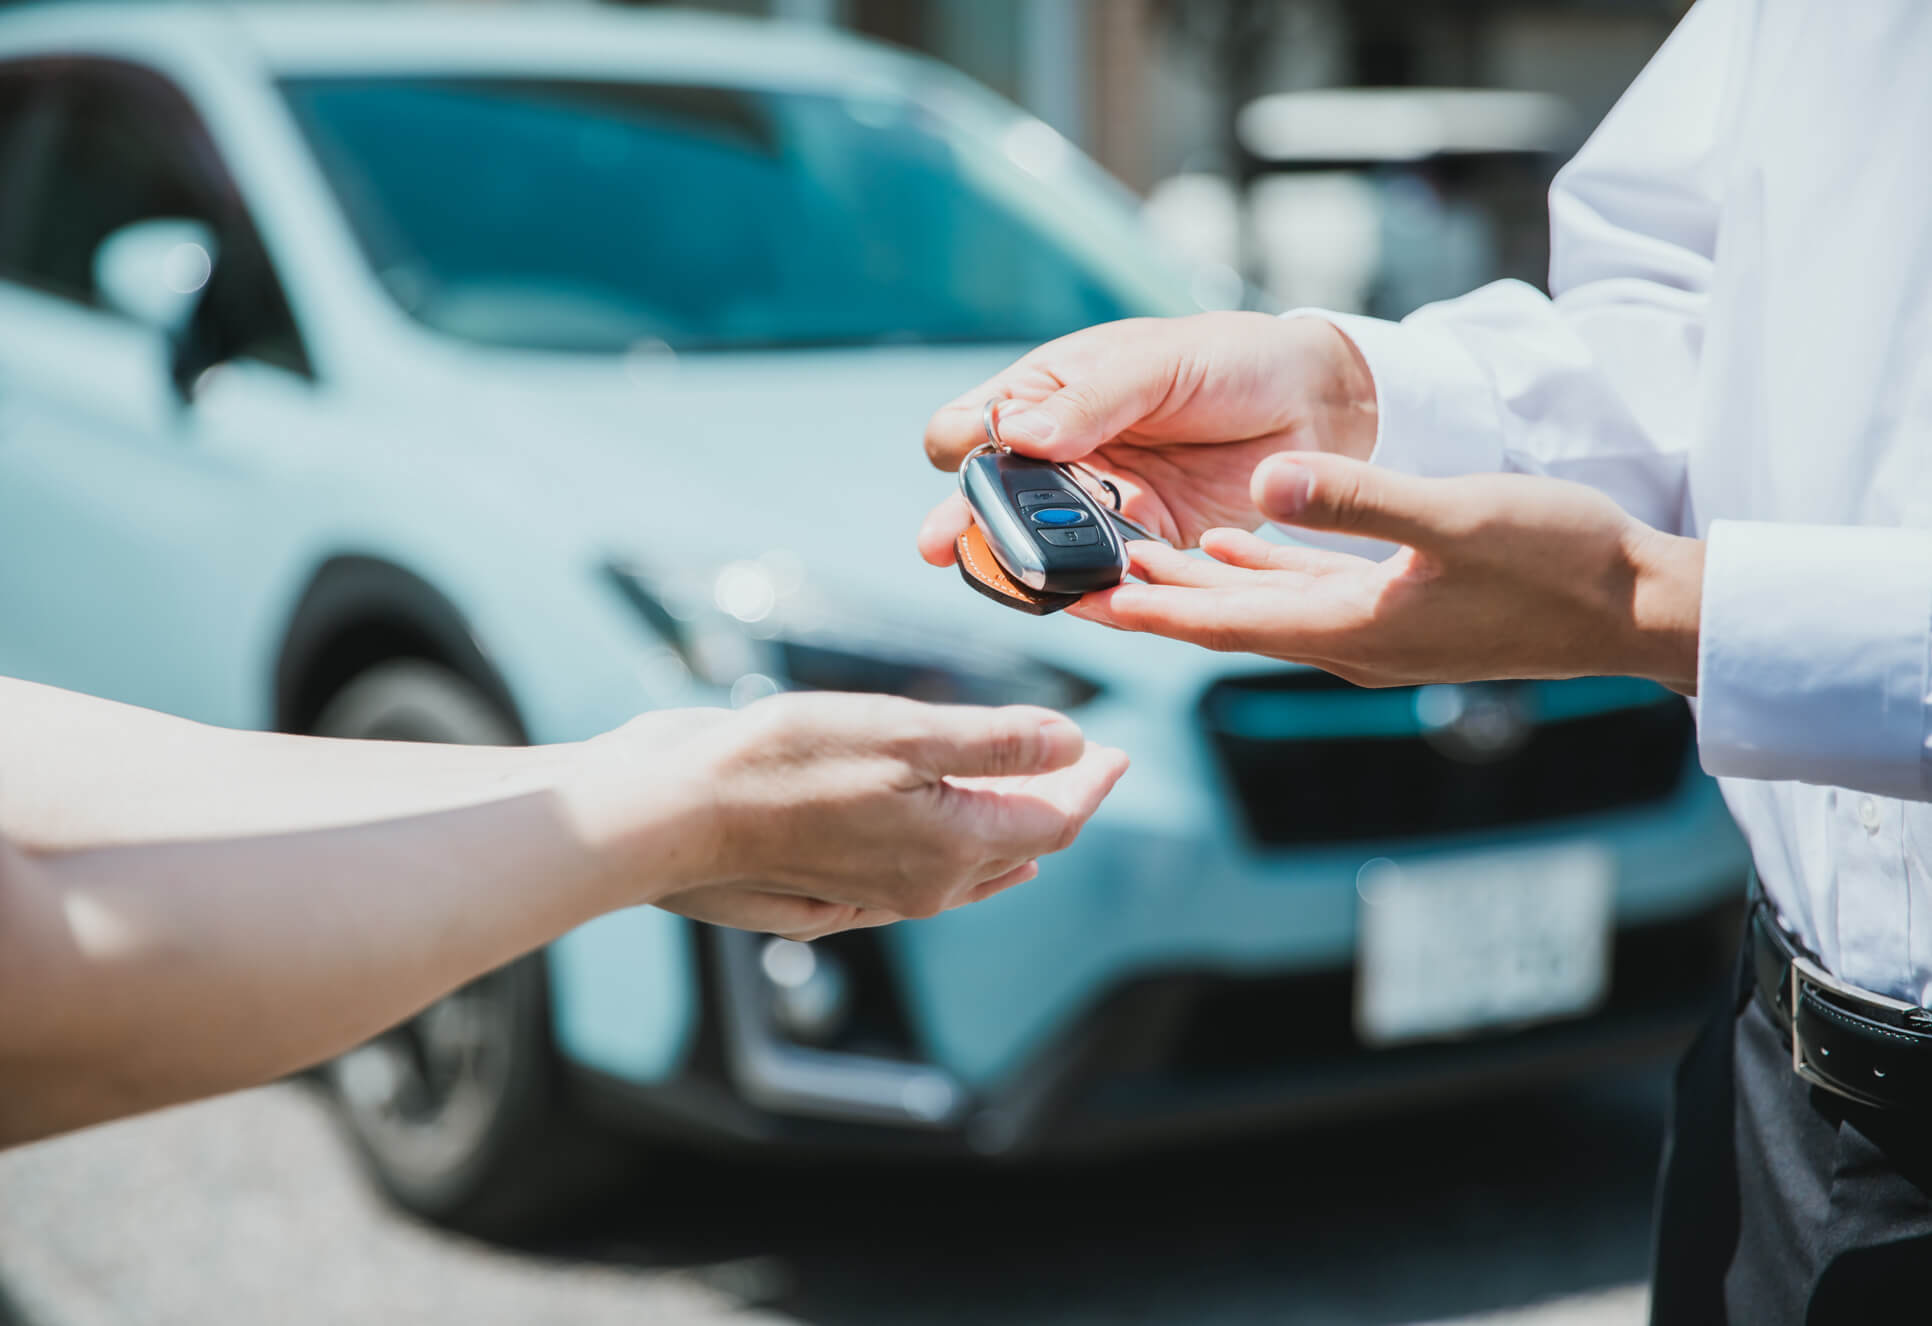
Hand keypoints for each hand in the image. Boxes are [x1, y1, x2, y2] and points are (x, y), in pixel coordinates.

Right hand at [576, 695, 1128, 939]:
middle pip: (1020, 847)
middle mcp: (926, 884)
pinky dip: (960, 855)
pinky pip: (926, 881)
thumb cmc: (783, 763)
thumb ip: (996, 743)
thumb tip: (1073, 746)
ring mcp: (881, 892)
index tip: (1117, 752)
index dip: (1091, 783)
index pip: (1053, 820)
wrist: (676, 814)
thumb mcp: (904, 734)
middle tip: (1090, 765)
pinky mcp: (839, 887)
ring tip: (1038, 799)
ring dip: (1013, 830)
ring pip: (974, 868)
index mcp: (954, 847)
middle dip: (1061, 803)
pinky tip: (958, 849)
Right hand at [917, 312, 1374, 561]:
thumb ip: (1089, 402)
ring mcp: (1097, 502)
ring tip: (1013, 575)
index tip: (978, 458)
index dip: (963, 448)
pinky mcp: (1144, 543)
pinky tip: (1079, 593)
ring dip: (1023, 560)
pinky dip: (1088, 585)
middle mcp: (1061, 454)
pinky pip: (1102, 573)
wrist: (1314, 402)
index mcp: (1045, 395)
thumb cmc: (1228, 358)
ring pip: (1037, 544)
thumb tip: (1016, 432)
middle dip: (968, 523)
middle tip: (946, 545)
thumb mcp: (1154, 364)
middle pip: (990, 499)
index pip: (968, 428)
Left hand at [1071, 451, 1702, 692]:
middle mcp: (1351, 643)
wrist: (1638, 606)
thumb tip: (1261, 488)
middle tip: (1082, 578)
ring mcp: (1377, 632)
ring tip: (1136, 562)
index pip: (1222, 625)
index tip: (1081, 604)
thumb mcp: (1453, 516)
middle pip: (1227, 623)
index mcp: (1351, 629)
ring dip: (1199, 588)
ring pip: (1261, 610)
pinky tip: (1237, 544)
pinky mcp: (1402, 612)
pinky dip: (1260, 574)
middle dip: (1155, 603)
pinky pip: (1306, 596)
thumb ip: (1356, 501)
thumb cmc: (1558, 560)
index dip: (1149, 614)